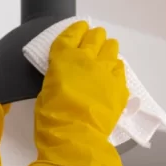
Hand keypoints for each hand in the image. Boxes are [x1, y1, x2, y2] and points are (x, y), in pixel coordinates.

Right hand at [23, 22, 132, 165]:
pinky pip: (120, 68)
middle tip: (92, 41)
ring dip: (106, 48)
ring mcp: (106, 71)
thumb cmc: (51, 118)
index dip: (75, 30)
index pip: (71, 34)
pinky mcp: (119, 86)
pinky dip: (114, 68)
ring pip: (111, 48)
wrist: (75, 138)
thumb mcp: (46, 91)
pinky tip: (111, 73)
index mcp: (64, 58)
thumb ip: (58, 76)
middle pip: (94, 36)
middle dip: (93, 37)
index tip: (80, 27)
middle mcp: (87, 58)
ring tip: (104, 54)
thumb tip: (65, 75)